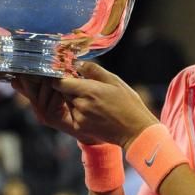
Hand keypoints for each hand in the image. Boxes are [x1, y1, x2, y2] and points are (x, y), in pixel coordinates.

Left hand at [15, 63, 156, 146]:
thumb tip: (78, 63)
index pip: (60, 81)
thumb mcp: (114, 81)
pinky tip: (94, 111)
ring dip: (74, 98)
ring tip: (93, 99)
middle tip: (85, 85)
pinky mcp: (79, 127)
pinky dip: (78, 110)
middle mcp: (80, 104)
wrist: (135, 131)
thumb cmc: (128, 104)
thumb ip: (94, 71)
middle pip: (63, 91)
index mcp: (89, 91)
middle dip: (70, 86)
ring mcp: (79, 117)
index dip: (60, 76)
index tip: (65, 72)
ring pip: (68, 102)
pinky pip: (73, 114)